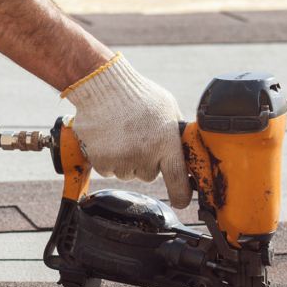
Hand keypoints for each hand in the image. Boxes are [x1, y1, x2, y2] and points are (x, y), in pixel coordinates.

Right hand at [64, 53, 192, 208]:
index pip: (177, 178)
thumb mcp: (168, 108)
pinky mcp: (101, 160)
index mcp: (166, 142)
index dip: (181, 194)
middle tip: (138, 139)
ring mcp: (121, 159)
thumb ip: (176, 131)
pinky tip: (108, 138)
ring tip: (121, 135)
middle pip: (148, 175)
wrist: (102, 85)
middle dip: (145, 162)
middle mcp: (145, 154)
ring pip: (127, 173)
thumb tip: (186, 148)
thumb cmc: (137, 94)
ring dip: (125, 160)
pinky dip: (107, 159)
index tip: (181, 201)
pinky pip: (108, 170)